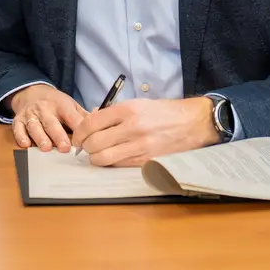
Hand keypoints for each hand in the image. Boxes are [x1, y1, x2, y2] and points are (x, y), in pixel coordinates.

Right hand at [6, 84, 86, 151]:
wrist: (31, 92)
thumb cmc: (55, 103)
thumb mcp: (71, 105)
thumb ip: (84, 117)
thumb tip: (101, 126)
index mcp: (61, 104)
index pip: (71, 116)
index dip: (77, 128)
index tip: (85, 140)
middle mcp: (45, 108)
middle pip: (51, 122)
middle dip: (57, 135)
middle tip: (64, 148)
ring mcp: (30, 114)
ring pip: (35, 126)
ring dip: (40, 137)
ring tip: (46, 148)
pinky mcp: (19, 120)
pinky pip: (18, 128)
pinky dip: (21, 136)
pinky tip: (25, 144)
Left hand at [72, 97, 218, 166]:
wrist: (192, 123)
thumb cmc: (163, 112)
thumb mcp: (137, 103)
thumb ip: (113, 112)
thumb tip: (91, 119)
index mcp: (128, 110)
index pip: (92, 122)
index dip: (79, 132)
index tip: (78, 137)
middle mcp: (132, 127)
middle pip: (94, 143)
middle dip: (84, 147)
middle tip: (85, 147)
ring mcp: (140, 146)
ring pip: (104, 158)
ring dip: (95, 158)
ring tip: (96, 154)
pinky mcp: (147, 160)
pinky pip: (119, 165)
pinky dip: (110, 163)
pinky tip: (111, 158)